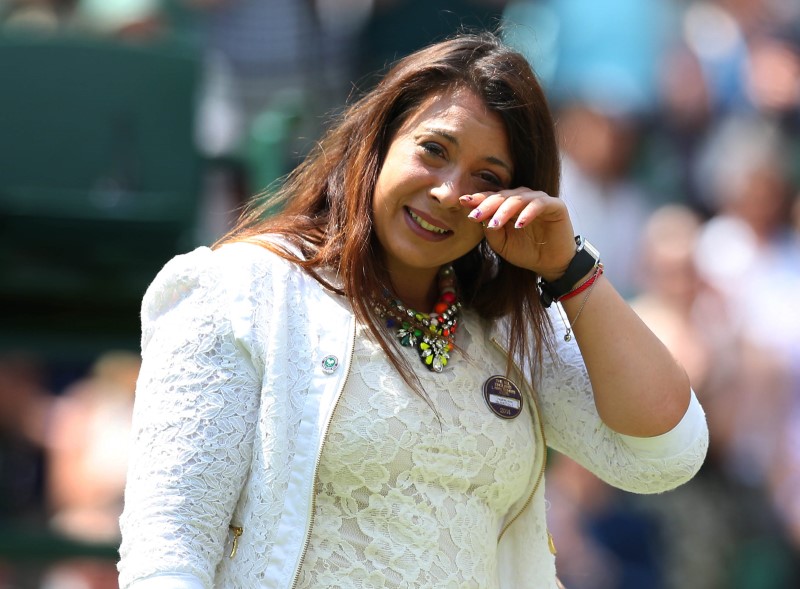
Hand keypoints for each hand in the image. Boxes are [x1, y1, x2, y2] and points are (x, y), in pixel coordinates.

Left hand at [459, 188, 575, 279]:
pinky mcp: (555, 205)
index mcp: (509, 205)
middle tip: (475, 215)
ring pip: (518, 198)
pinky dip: (528, 212)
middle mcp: (523, 198)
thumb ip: (490, 230)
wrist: (551, 264)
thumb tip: (479, 216)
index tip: (462, 202)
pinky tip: (519, 223)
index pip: (491, 198)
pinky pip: (539, 204)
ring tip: (495, 224)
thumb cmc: (526, 252)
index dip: (477, 199)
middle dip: (487, 205)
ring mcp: (539, 200)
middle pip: (502, 196)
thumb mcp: (501, 244)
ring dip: (505, 210)